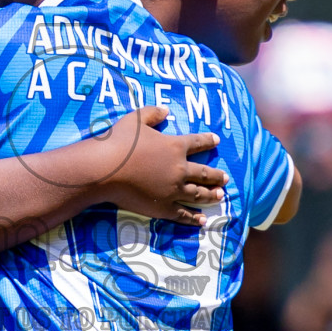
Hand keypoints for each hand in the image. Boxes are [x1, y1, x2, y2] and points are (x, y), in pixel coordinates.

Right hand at [97, 107, 227, 224]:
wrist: (105, 169)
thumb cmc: (120, 142)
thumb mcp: (136, 119)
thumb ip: (153, 113)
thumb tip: (166, 110)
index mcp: (175, 146)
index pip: (197, 142)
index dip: (207, 141)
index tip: (216, 141)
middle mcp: (180, 169)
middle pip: (204, 173)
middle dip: (216, 175)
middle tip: (226, 178)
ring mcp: (173, 190)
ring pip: (198, 194)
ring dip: (210, 195)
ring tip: (220, 196)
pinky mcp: (163, 207)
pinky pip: (183, 214)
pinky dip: (193, 218)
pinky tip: (202, 220)